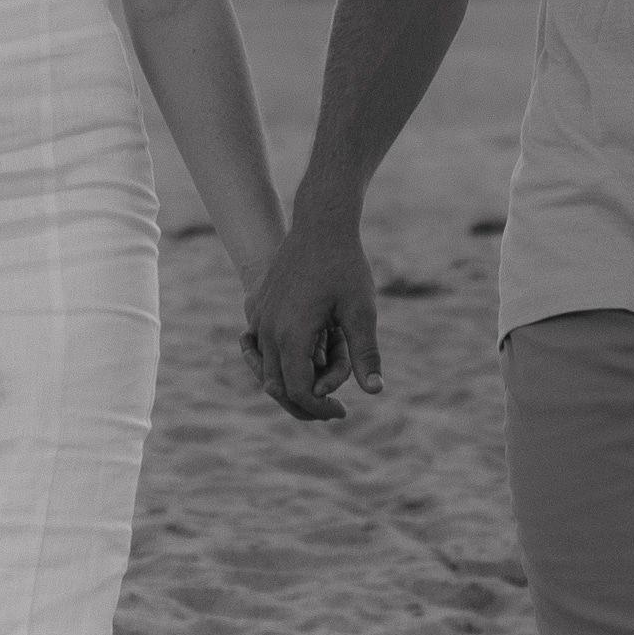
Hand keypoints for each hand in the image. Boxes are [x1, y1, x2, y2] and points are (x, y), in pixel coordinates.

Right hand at [244, 218, 385, 423]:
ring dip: (293, 381)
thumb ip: (364, 353)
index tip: (343, 411)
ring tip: (322, 382)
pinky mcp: (258, 308)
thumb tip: (375, 390)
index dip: (321, 408)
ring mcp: (259, 318)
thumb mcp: (361, 310)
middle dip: (307, 402)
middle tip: (336, 408)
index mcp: (291, 335)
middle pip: (279, 387)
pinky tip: (301, 361)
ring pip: (266, 370)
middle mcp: (268, 331)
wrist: (320, 224)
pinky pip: (259, 349)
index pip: (299, 391)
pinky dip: (277, 362)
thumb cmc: (345, 265)